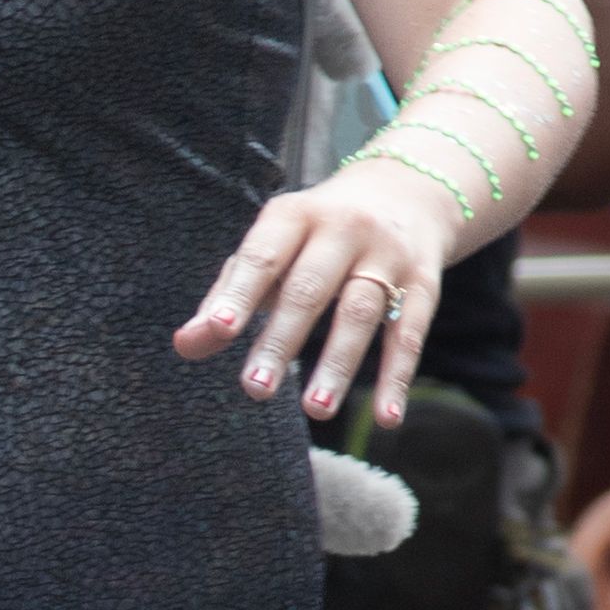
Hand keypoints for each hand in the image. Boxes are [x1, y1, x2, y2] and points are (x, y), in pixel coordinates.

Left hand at [176, 156, 451, 432]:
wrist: (408, 190)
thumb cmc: (317, 234)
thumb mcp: (272, 248)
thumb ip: (228, 296)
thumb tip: (185, 346)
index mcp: (294, 216)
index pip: (262, 257)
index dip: (240, 293)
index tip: (220, 331)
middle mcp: (343, 228)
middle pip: (309, 288)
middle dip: (281, 340)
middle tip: (255, 390)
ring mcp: (387, 254)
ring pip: (360, 312)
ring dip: (337, 364)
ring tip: (314, 409)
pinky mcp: (424, 281)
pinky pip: (410, 333)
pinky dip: (397, 378)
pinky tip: (386, 418)